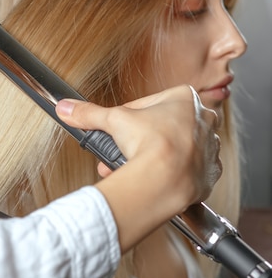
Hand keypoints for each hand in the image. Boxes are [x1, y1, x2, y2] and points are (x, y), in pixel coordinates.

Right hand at [55, 85, 221, 251]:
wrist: (167, 179)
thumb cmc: (151, 143)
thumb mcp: (112, 121)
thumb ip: (89, 113)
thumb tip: (67, 108)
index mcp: (185, 98)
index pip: (149, 104)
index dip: (128, 118)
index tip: (118, 129)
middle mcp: (204, 120)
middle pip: (162, 127)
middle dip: (138, 141)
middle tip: (122, 150)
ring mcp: (210, 147)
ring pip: (175, 149)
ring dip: (153, 157)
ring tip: (132, 167)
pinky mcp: (210, 173)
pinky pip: (186, 171)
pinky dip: (170, 174)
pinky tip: (154, 178)